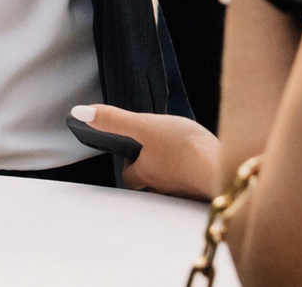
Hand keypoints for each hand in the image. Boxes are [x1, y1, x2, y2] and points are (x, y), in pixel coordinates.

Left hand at [75, 104, 221, 200]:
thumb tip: (79, 113)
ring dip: (174, 171)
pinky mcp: (208, 187)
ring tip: (180, 156)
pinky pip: (196, 181)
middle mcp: (164, 185)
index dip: (128, 165)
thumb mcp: (146, 126)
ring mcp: (187, 188)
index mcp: (147, 171)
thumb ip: (114, 120)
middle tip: (155, 154)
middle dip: (151, 169)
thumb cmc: (184, 148)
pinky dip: (196, 173)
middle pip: (152, 180)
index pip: (130, 174)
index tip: (128, 156)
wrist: (223, 166)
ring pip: (174, 181)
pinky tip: (204, 163)